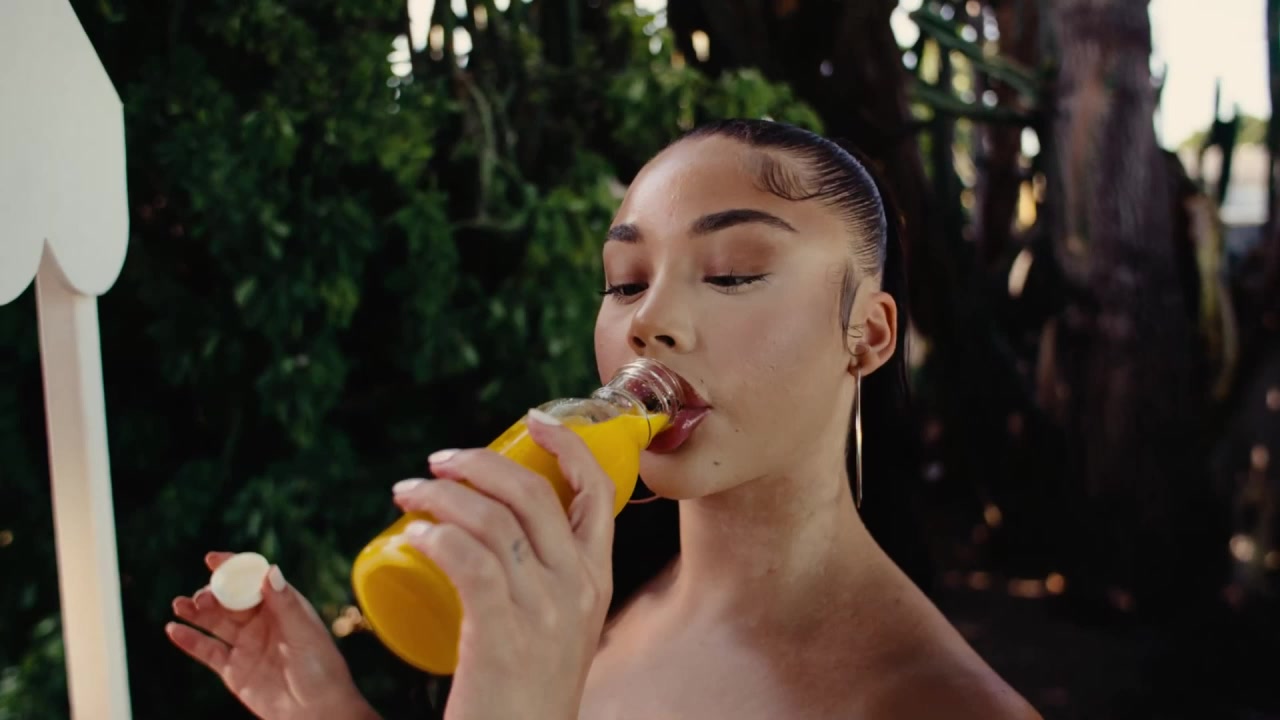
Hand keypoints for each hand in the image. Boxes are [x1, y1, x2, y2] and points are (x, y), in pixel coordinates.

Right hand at [167, 554, 379, 719]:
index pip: (254, 581)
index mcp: (282, 606)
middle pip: (229, 601)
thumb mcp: (305, 634)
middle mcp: (261, 622)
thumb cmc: (321, 669)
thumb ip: (285, 604)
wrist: (317, 712)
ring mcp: (246, 645)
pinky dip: (189, 641)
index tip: (212, 559)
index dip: (233, 568)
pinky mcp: (234, 669)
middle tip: (200, 597)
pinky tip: (173, 630)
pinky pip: (207, 651)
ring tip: (180, 605)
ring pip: (215, 623)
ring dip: (196, 613)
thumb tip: (270, 570)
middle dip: (211, 594)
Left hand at [392, 409, 615, 719]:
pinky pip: (468, 561)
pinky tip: (415, 535)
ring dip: (440, 495)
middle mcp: (577, 587)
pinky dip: (437, 536)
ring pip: (491, 520)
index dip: (568, 446)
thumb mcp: (557, 629)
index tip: (531, 421)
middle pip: (534, 492)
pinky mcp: (501, 635)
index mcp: (596, 580)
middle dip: (480, 462)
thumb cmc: (526, 695)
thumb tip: (494, 530)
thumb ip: (543, 582)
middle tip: (437, 462)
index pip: (599, 491)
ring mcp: (543, 611)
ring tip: (407, 495)